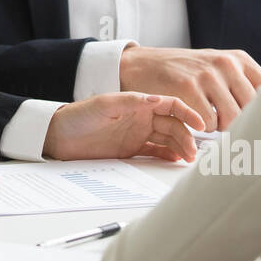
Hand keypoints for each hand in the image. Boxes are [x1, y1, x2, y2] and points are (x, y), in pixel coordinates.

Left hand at [43, 92, 204, 162]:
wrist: (58, 137)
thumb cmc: (78, 116)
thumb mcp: (104, 105)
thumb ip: (130, 102)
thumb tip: (156, 98)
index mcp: (138, 103)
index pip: (170, 105)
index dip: (188, 113)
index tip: (201, 124)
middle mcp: (141, 117)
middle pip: (173, 125)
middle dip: (187, 136)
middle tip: (194, 151)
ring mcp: (138, 133)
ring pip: (168, 139)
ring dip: (181, 147)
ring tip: (189, 159)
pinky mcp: (131, 149)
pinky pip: (155, 152)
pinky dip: (168, 156)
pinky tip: (176, 161)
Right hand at [119, 46, 260, 130]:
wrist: (144, 64)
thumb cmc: (187, 72)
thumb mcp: (219, 68)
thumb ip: (244, 86)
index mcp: (240, 59)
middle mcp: (227, 64)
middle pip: (253, 110)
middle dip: (243, 123)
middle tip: (232, 127)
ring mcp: (207, 75)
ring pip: (232, 119)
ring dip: (222, 127)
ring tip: (211, 119)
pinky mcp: (188, 88)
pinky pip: (208, 123)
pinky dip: (203, 127)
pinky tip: (195, 117)